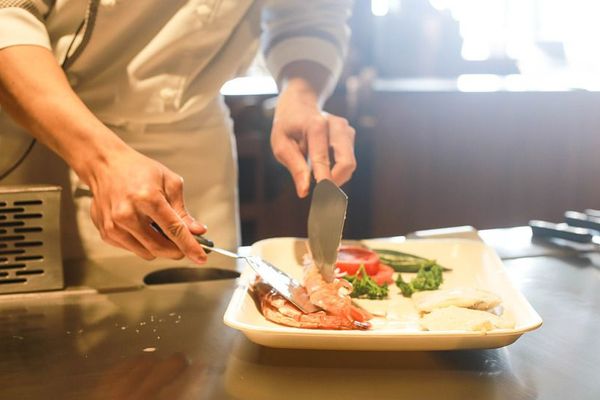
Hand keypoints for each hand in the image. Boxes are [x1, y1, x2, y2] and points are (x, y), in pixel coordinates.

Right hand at [83, 146, 207, 263]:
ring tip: (161, 228)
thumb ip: (182, 211)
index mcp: (147, 198)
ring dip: (161, 248)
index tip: (200, 257)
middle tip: (186, 245)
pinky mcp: (107, 233)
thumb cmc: (138, 170)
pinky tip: (144, 227)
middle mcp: (127, 214)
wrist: (105, 165)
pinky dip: (144, 244)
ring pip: (147, 253)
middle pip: (160, 247)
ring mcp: (114, 226)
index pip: (174, 230)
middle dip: (178, 251)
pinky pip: (133, 249)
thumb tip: (196, 231)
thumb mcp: (169, 182)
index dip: (190, 246)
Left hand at [270, 79, 356, 197]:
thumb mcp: (281, 144)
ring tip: (317, 177)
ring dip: (336, 177)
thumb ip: (295, 167)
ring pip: (349, 164)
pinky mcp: (350, 135)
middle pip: (347, 163)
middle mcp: (336, 125)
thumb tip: (304, 191)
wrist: (300, 103)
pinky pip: (347, 160)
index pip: (323, 159)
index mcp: (316, 126)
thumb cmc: (287, 126)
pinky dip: (337, 170)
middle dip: (336, 183)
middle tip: (320, 195)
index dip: (324, 182)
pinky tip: (323, 167)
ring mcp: (346, 129)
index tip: (323, 200)